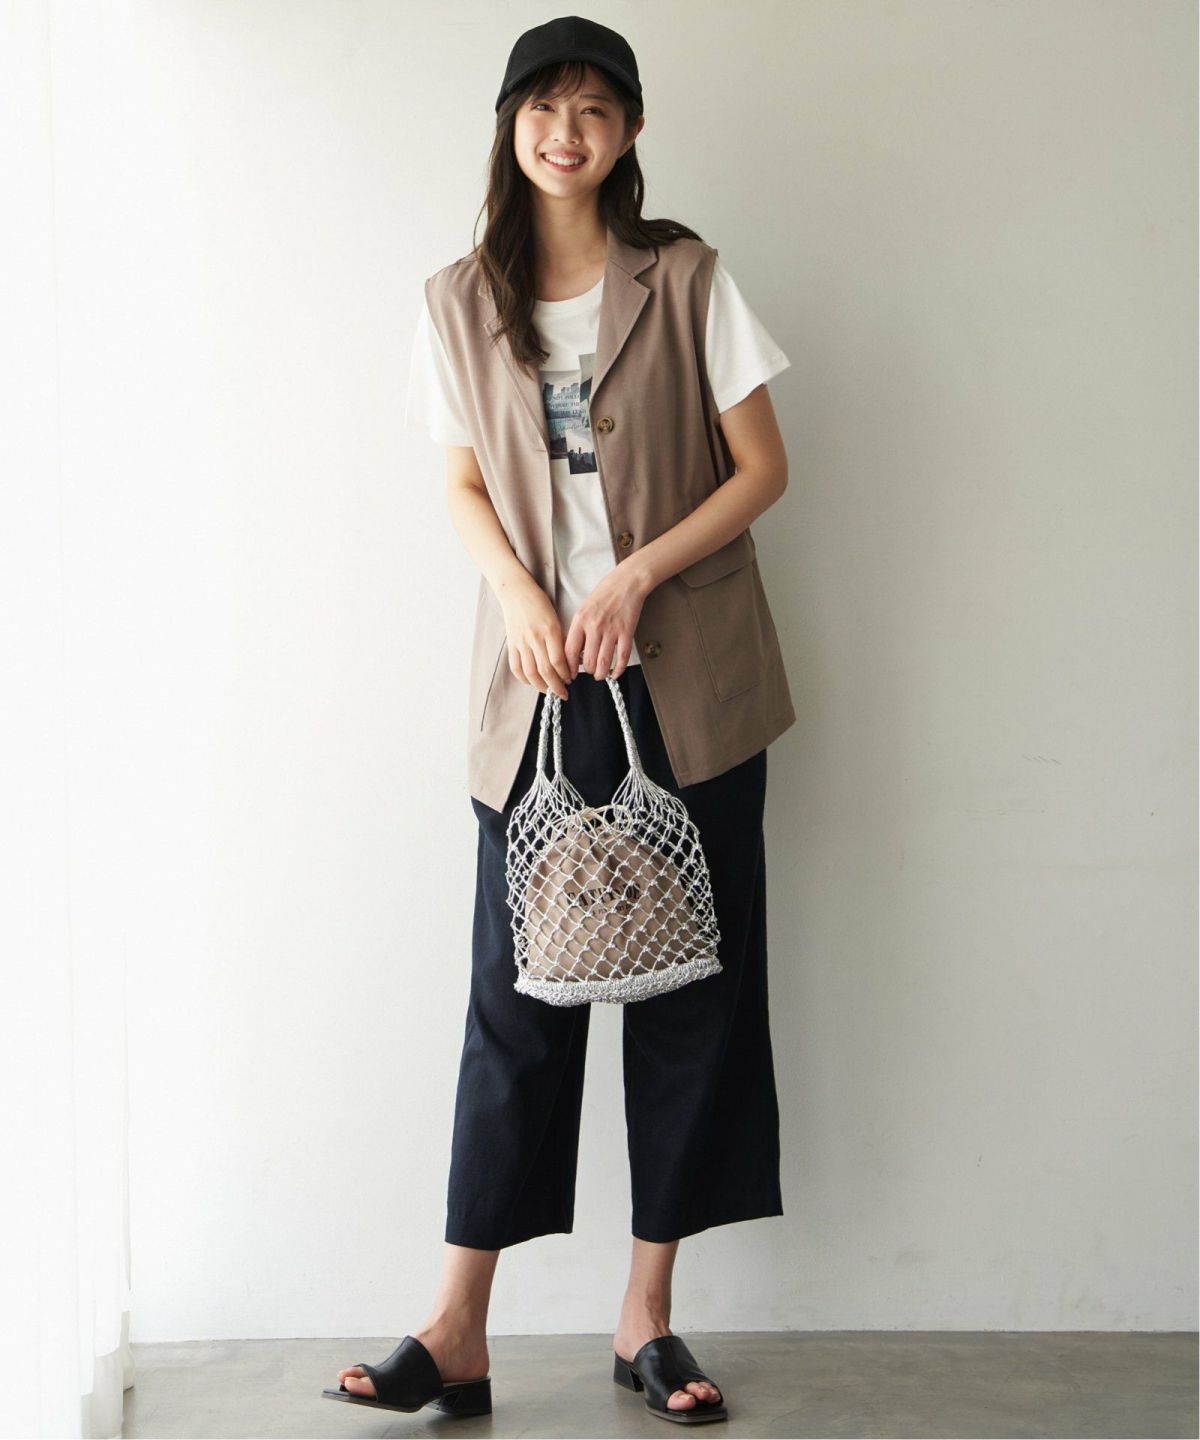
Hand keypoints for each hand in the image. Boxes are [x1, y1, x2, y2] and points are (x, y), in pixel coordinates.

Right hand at [499, 578, 572, 700]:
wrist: (515, 592)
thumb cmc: (539, 603)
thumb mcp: (555, 618)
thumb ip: (560, 639)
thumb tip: (569, 661)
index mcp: (549, 630)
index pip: (558, 661)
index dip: (565, 675)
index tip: (571, 680)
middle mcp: (534, 637)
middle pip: (545, 670)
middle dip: (556, 686)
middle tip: (563, 693)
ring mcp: (521, 642)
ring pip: (530, 672)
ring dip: (540, 686)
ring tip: (549, 691)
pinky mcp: (511, 643)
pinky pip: (516, 667)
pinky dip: (524, 679)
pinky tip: (532, 683)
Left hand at [564, 563, 649, 681]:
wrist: (627, 582)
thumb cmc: (605, 593)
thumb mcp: (584, 608)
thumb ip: (579, 628)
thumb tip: (576, 651)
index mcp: (580, 620)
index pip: (570, 651)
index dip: (569, 667)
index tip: (570, 673)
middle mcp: (594, 626)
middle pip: (588, 660)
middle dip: (588, 672)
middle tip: (589, 673)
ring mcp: (611, 630)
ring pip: (604, 662)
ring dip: (601, 674)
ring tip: (600, 675)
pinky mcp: (626, 632)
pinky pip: (622, 657)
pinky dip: (618, 669)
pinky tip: (615, 673)